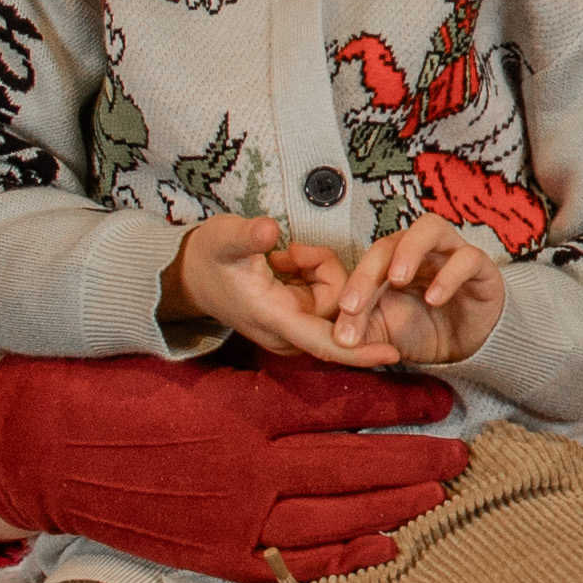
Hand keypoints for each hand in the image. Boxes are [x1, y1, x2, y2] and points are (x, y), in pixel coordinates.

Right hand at [0, 349, 471, 582]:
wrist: (39, 450)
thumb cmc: (110, 392)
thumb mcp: (191, 366)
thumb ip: (260, 373)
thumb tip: (331, 367)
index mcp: (244, 407)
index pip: (346, 401)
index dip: (402, 399)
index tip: (443, 395)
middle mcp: (250, 468)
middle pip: (358, 465)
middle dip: (419, 460)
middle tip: (463, 453)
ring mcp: (235, 519)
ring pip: (339, 518)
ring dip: (395, 507)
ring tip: (437, 495)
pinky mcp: (218, 556)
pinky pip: (297, 563)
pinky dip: (347, 557)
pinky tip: (386, 546)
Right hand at [165, 212, 350, 360]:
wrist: (190, 274)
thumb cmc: (209, 257)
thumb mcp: (224, 238)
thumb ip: (247, 236)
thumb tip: (271, 230)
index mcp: (274, 319)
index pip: (324, 344)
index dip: (360, 351)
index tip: (393, 353)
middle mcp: (288, 332)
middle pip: (336, 309)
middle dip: (326, 273)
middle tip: (290, 251)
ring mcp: (294, 325)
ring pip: (334, 298)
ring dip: (317, 270)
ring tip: (282, 255)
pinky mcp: (297, 316)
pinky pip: (324, 294)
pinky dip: (313, 273)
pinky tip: (285, 262)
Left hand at [293, 218, 508, 368]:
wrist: (467, 346)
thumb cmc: (423, 329)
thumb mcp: (384, 333)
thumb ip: (361, 331)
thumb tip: (337, 338)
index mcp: (391, 260)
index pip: (365, 264)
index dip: (352, 287)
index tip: (343, 315)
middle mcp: (419, 250)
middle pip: (389, 242)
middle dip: (369, 273)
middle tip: (354, 305)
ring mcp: (450, 253)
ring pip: (430, 228)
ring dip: (409, 250)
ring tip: (398, 279)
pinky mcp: (480, 266)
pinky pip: (467, 257)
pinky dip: (449, 275)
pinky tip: (435, 299)